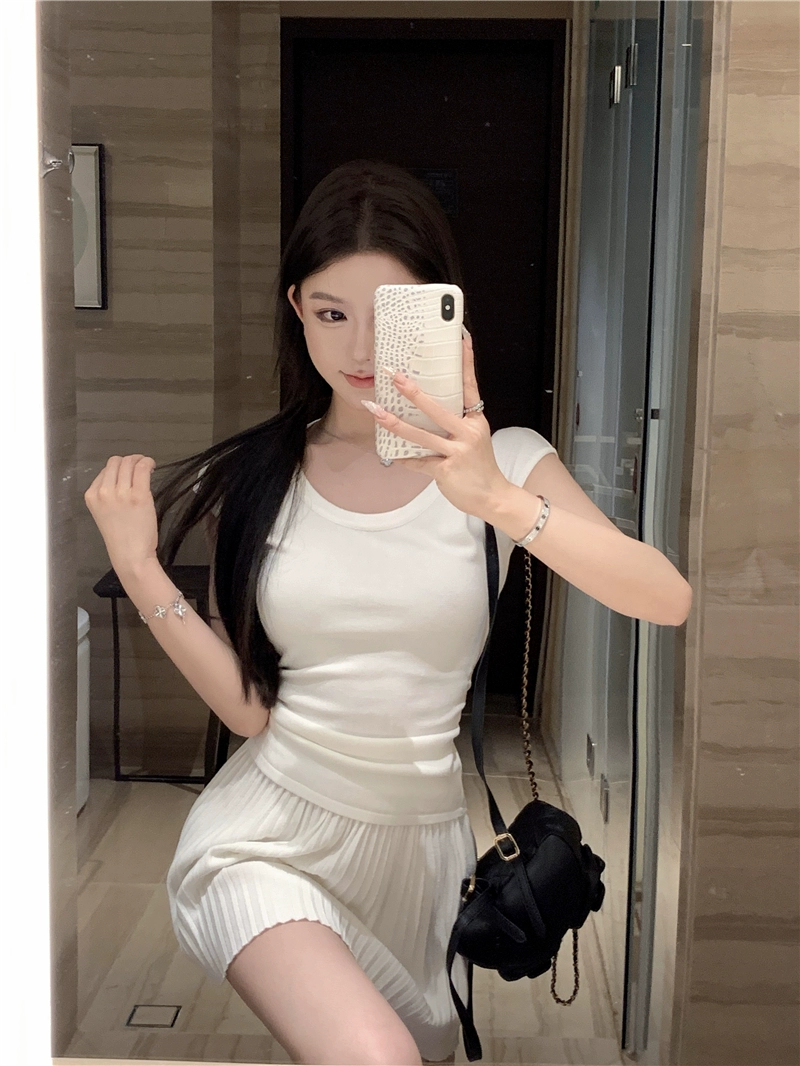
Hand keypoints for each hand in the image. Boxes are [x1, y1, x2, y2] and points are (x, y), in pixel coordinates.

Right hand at [84, 454, 159, 574]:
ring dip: (139, 460)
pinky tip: (152, 467)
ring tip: (147, 467)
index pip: (104, 471)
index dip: (118, 470)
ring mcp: (120, 493)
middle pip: (115, 462)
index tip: (128, 475)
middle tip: (139, 467)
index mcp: (92, 496)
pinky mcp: (139, 495)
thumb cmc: (121, 538)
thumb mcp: (105, 513)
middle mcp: (104, 492)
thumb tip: (124, 476)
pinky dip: (148, 462)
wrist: (130, 556)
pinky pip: (142, 468)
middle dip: (129, 461)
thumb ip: (109, 494)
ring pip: (128, 462)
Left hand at [362, 328, 509, 520]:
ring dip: (396, 423)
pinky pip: (419, 462)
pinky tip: (390, 454)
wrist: (493, 497)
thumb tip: (424, 412)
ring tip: (377, 412)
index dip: (465, 362)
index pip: (470, 386)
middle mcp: (468, 432)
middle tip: (395, 376)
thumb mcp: (474, 439)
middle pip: (437, 408)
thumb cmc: (480, 467)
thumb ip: (454, 425)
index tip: (461, 338)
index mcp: (475, 420)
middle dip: (413, 392)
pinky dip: (404, 459)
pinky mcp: (446, 470)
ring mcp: (458, 452)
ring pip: (422, 435)